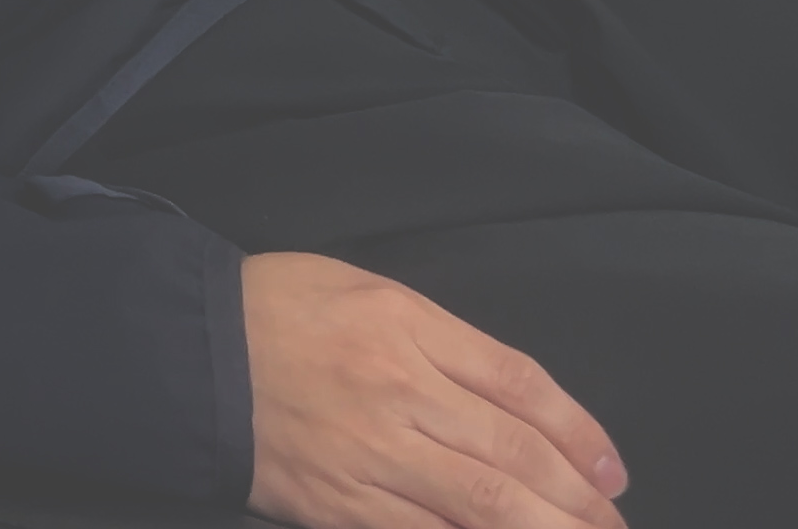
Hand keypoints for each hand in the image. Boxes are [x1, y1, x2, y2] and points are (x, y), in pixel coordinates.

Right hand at [244, 252, 630, 528]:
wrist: (184, 352)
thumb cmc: (277, 310)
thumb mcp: (368, 291)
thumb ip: (443, 341)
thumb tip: (517, 404)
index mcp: (405, 326)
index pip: (517, 384)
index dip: (577, 432)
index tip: (611, 469)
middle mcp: (395, 391)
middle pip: (512, 455)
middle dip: (577, 500)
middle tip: (614, 526)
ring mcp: (366, 455)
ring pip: (479, 507)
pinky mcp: (335, 504)